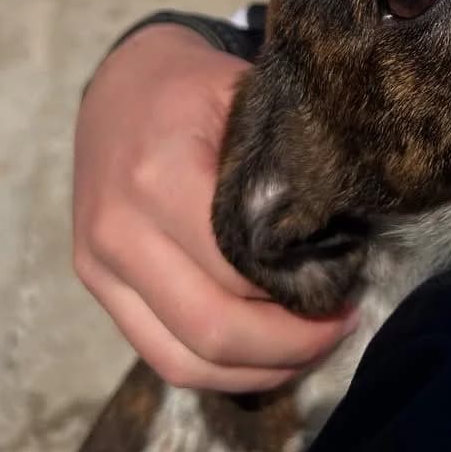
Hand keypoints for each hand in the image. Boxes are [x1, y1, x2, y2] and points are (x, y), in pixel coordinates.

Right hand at [73, 24, 354, 391]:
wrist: (123, 80)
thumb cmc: (199, 87)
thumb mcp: (250, 101)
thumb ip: (288, 167)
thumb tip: (353, 234)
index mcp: (160, 176)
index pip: (241, 269)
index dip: (303, 290)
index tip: (353, 280)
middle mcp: (120, 231)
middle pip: (213, 329)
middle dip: (290, 342)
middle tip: (343, 321)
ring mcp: (99, 267)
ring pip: (183, 362)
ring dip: (258, 369)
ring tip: (314, 345)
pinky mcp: (96, 288)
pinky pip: (161, 356)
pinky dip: (220, 371)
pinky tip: (268, 354)